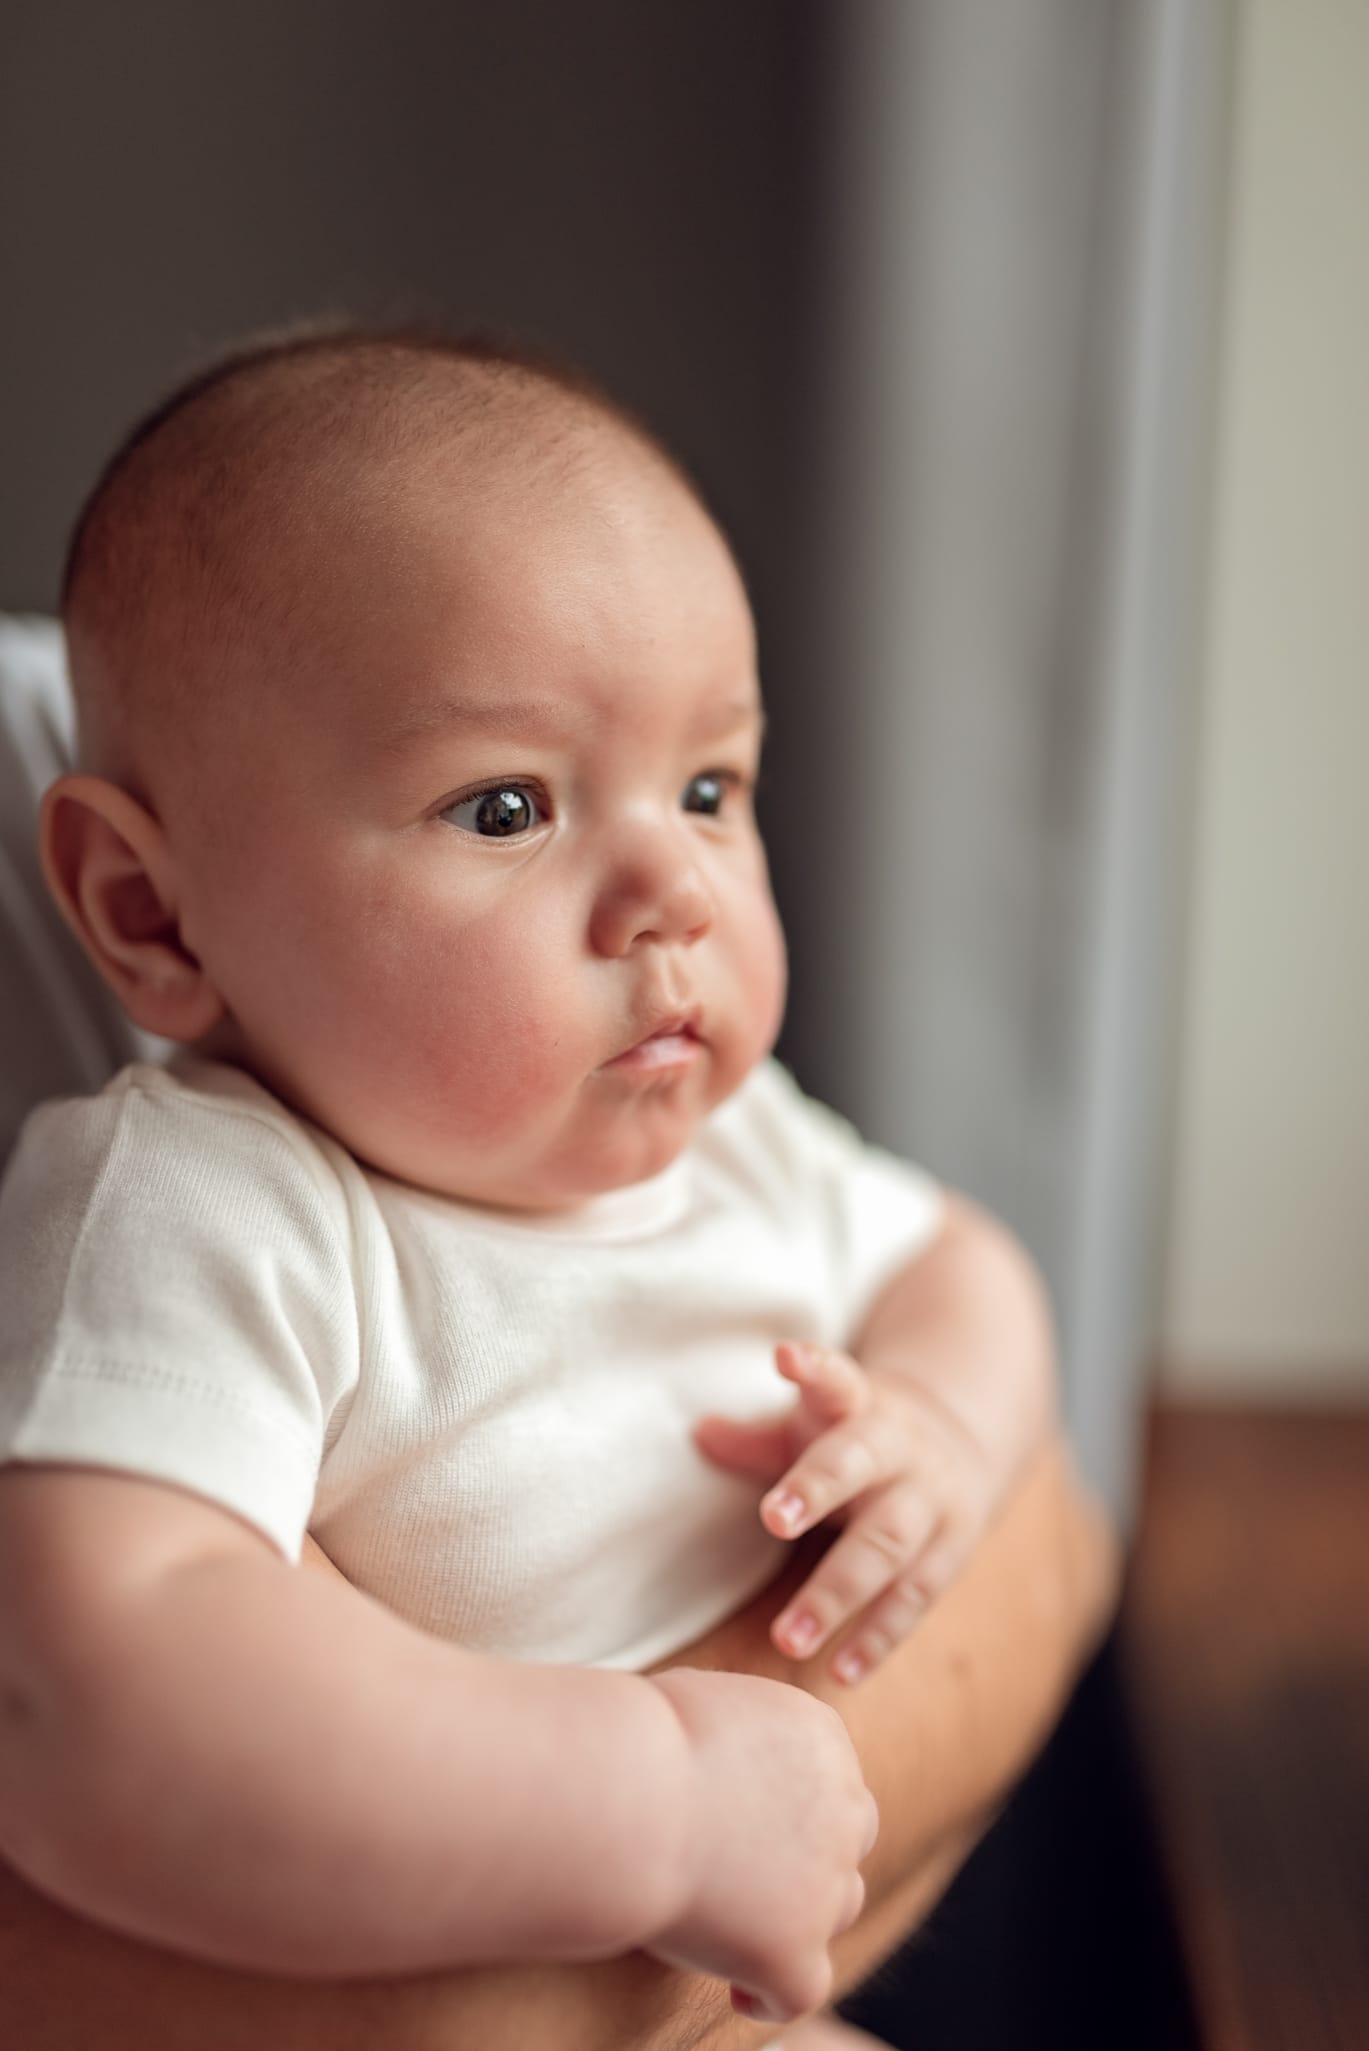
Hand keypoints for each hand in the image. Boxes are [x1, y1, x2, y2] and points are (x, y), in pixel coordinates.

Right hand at [645, 1666, 876, 2025]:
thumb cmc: (639, 1736)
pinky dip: (773, 1995)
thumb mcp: (704, 1703)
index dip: (792, 1800)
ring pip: (839, 1908)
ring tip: (745, 1927)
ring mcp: (824, 1884)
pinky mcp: (791, 1950)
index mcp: (820, 1735)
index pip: (829, 1774)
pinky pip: (801, 1989)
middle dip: (812, 1853)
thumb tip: (715, 1748)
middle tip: (754, 1872)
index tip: (748, 1817)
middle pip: (850, 1837)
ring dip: (803, 1916)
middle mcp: (842, 1806)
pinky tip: (739, 1995)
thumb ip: (734, 1731)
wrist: (631, 1795)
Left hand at [696, 1341, 999, 1684]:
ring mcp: (930, 1499)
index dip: (813, 1368)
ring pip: (889, 1545)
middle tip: (773, 1519)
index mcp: (860, 1403)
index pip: (838, 1378)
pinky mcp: (951, 1549)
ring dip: (839, 1593)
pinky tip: (841, 1672)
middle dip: (820, 1489)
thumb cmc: (853, 1438)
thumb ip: (757, 1438)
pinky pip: (916, 1597)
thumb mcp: (813, 1422)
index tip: (785, 1356)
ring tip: (788, 1639)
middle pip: (862, 1465)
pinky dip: (879, 1636)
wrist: (957, 1442)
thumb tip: (698, 1431)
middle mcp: (900, 1447)